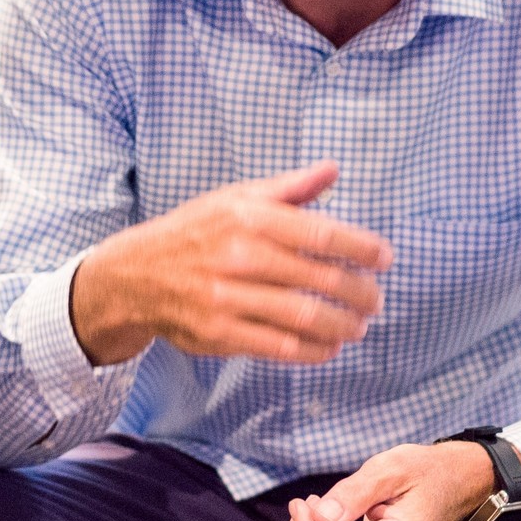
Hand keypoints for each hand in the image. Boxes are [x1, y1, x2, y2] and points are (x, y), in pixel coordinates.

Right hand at [69, 163, 391, 366]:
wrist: (135, 275)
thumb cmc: (195, 233)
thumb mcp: (236, 198)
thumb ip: (289, 188)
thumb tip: (332, 170)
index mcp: (249, 217)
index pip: (321, 232)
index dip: (362, 247)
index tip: (385, 259)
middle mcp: (239, 255)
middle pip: (320, 278)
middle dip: (359, 292)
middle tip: (376, 299)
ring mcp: (228, 297)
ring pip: (304, 316)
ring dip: (342, 325)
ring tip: (358, 325)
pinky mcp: (220, 334)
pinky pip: (279, 347)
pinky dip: (313, 350)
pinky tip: (329, 346)